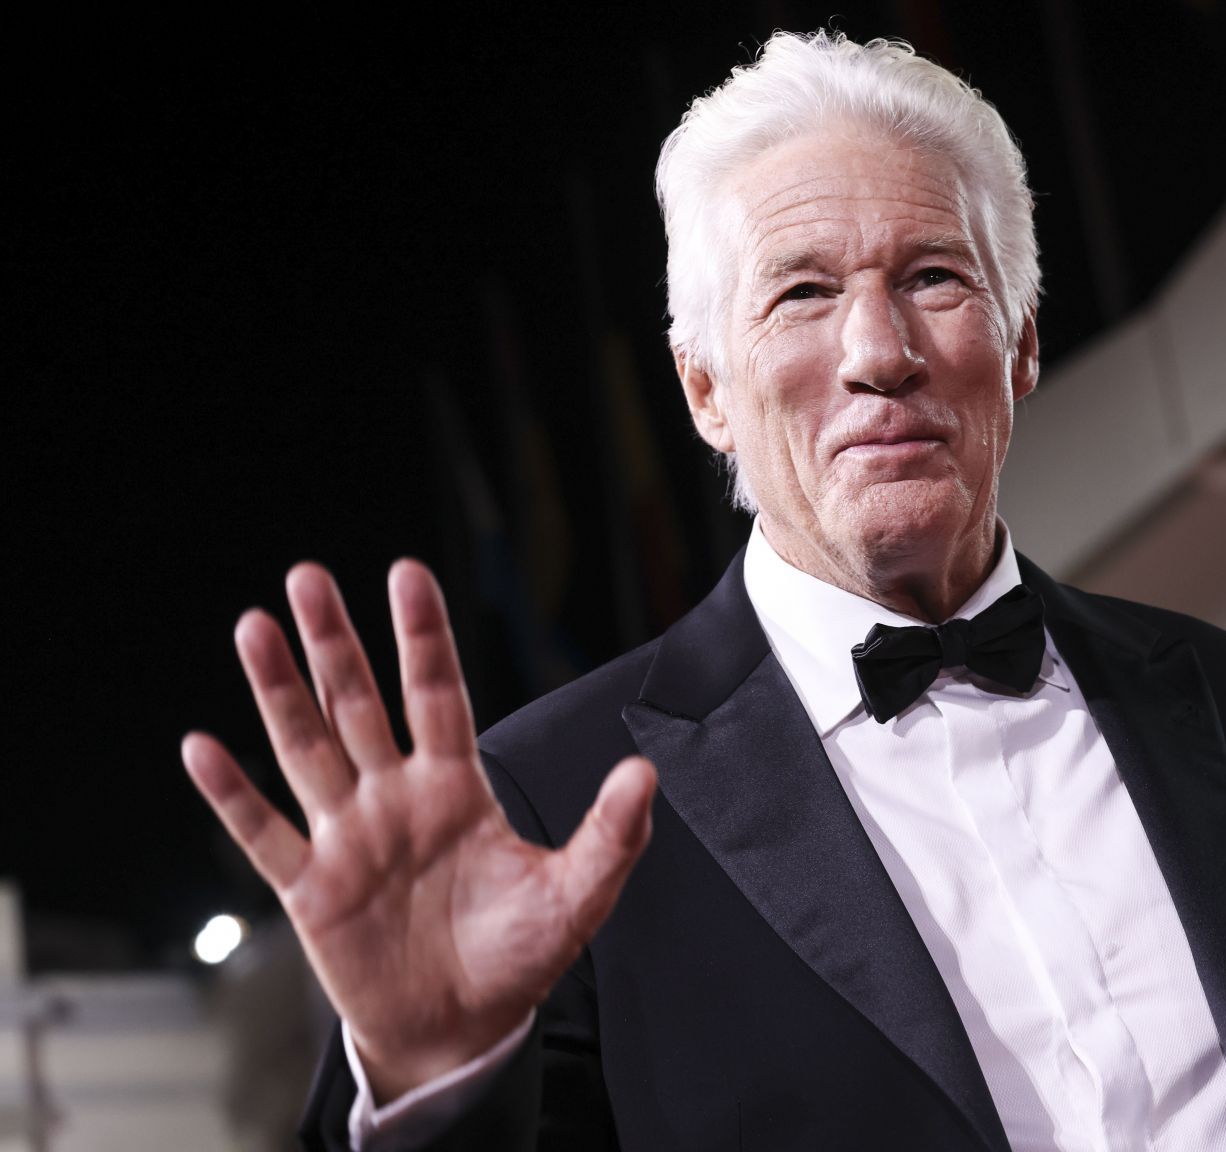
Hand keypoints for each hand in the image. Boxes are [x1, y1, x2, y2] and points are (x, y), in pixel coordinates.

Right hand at [182, 560, 655, 1099]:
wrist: (462, 1028)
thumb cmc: (517, 955)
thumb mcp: (576, 894)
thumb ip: (611, 834)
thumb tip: (644, 772)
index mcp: (456, 787)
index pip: (437, 694)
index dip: (423, 637)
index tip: (408, 575)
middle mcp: (396, 797)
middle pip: (359, 703)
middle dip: (335, 641)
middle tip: (309, 576)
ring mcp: (348, 837)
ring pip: (306, 748)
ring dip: (279, 691)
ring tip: (254, 628)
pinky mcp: (311, 888)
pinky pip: (263, 833)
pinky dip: (232, 793)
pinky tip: (203, 746)